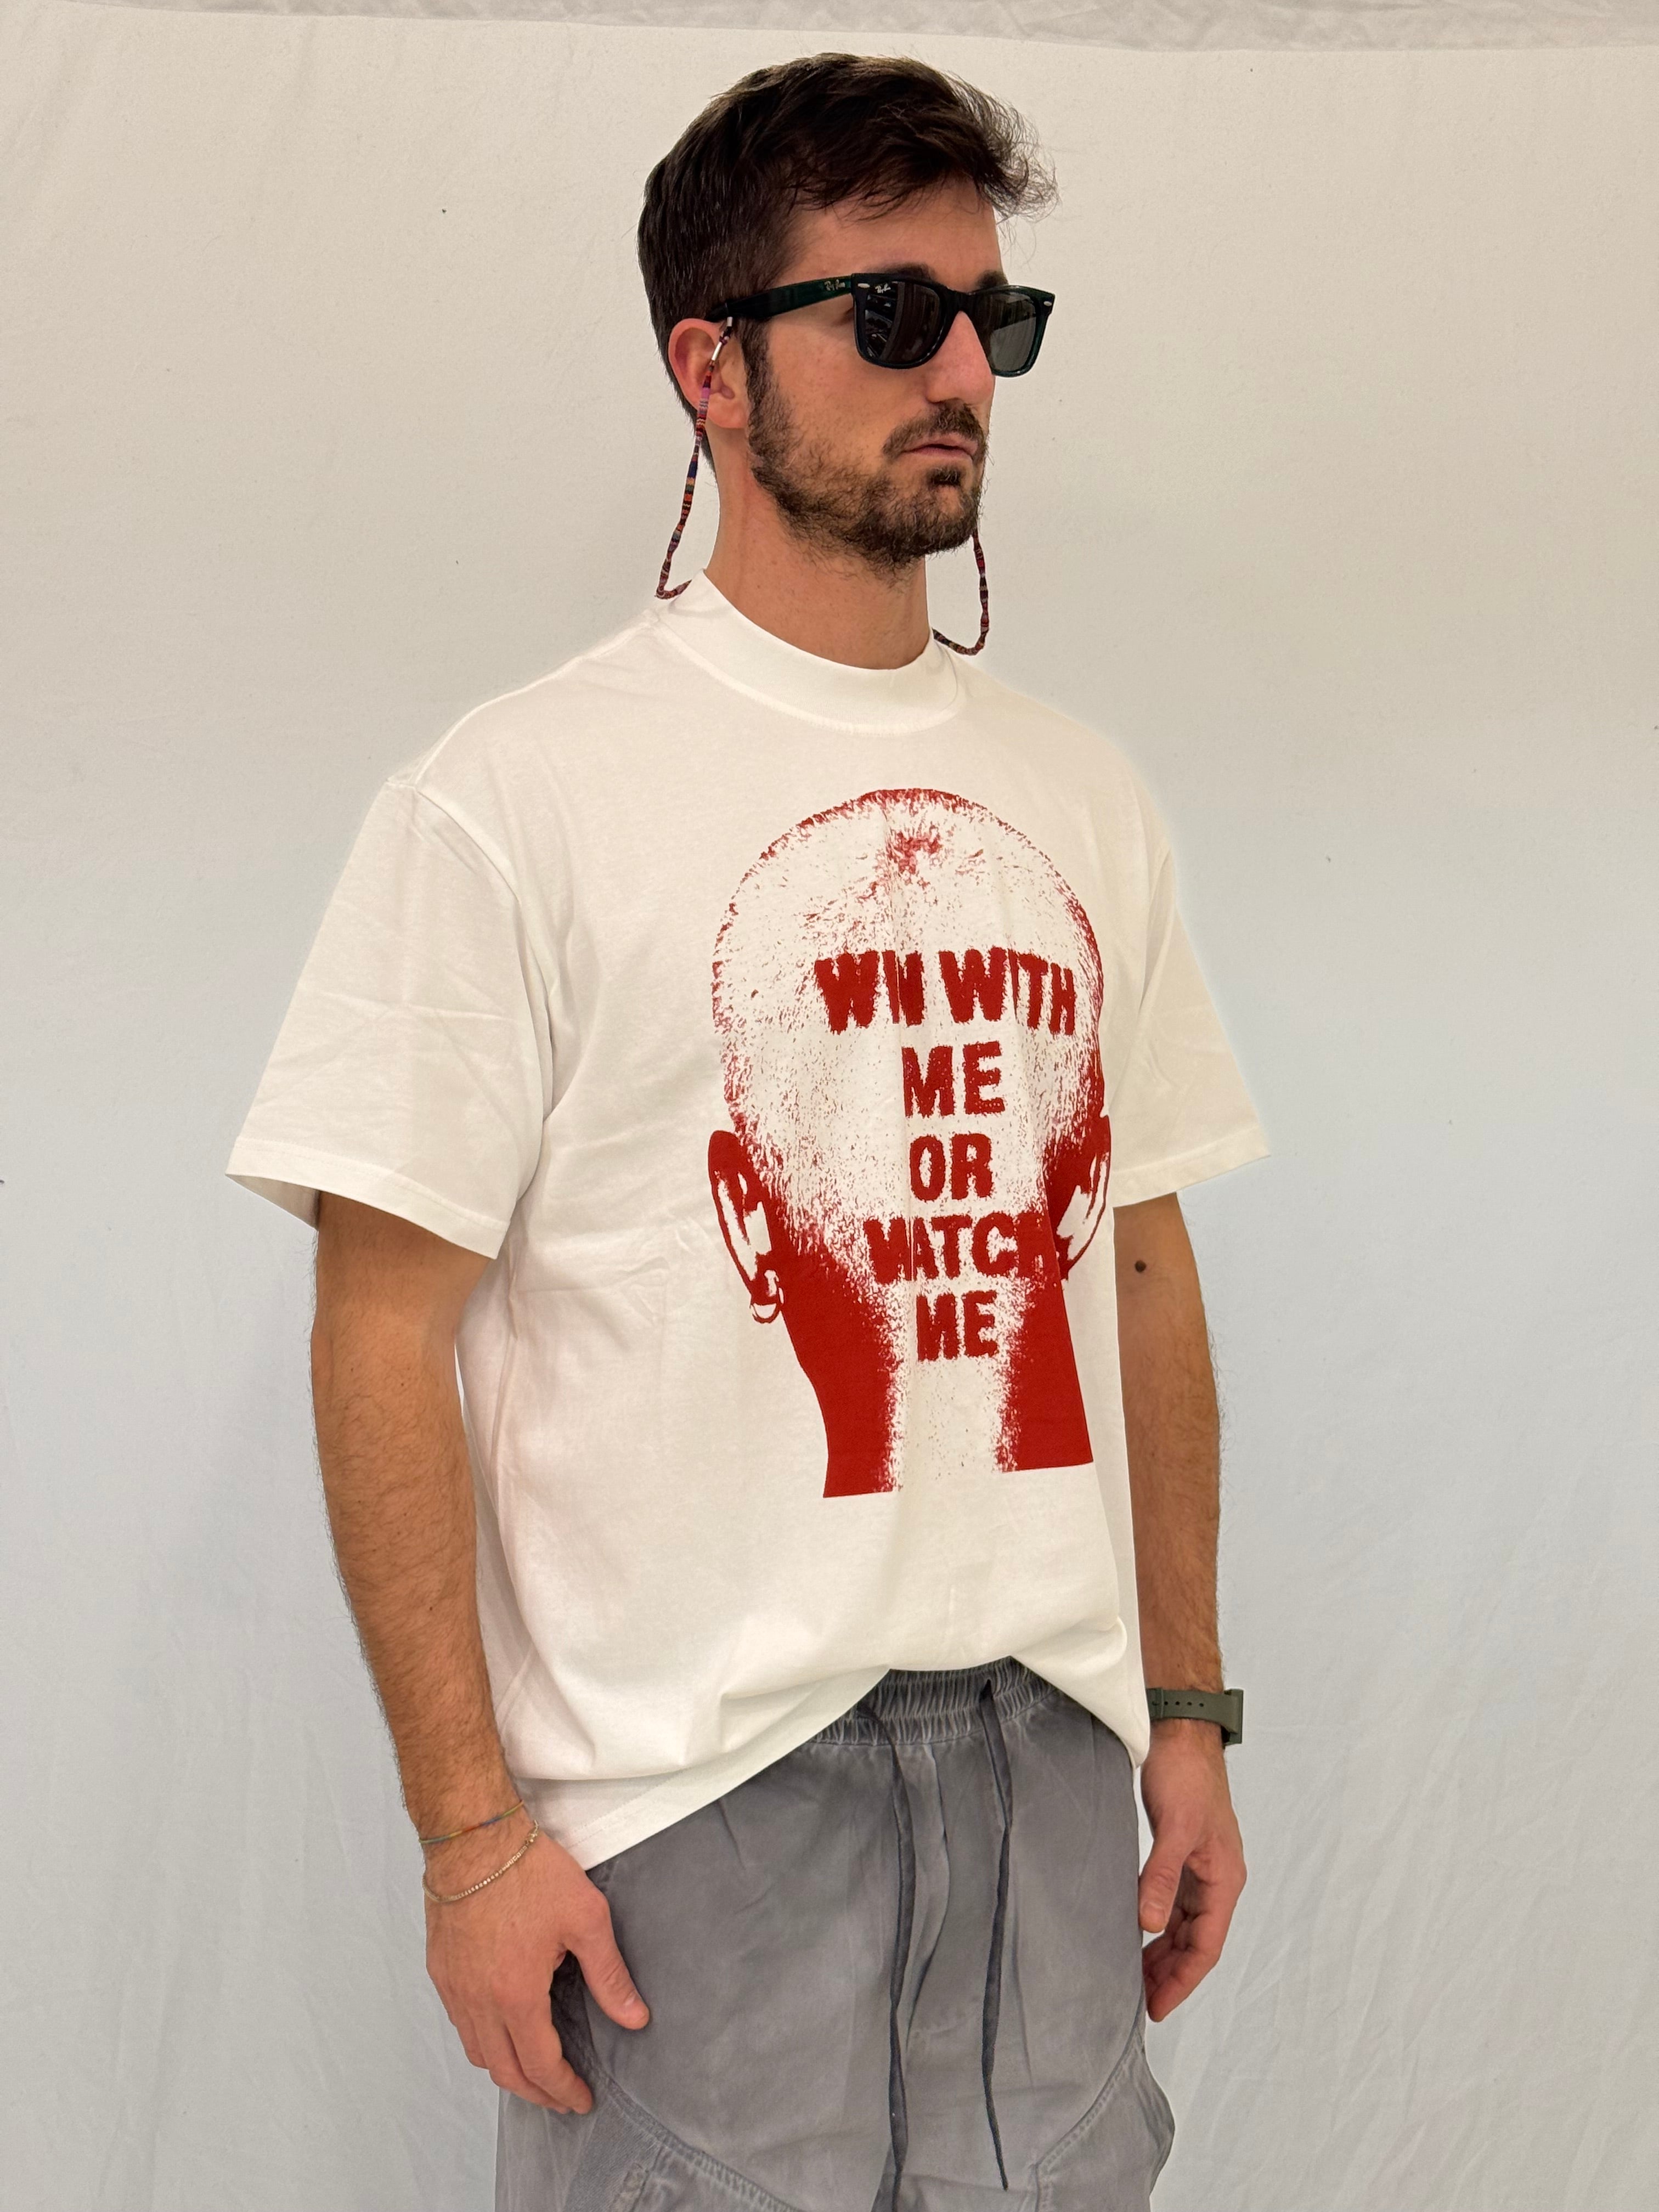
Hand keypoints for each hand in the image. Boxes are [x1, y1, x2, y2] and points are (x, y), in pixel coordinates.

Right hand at [424, 1813, 649, 2111]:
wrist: (474, 1838)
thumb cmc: (528, 1871)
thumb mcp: (586, 1919)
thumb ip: (609, 1976)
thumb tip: (635, 2017)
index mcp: (516, 1995)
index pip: (540, 2065)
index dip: (562, 2090)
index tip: (581, 2099)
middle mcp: (478, 2001)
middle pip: (504, 2070)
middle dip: (536, 2093)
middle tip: (561, 2097)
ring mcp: (454, 1987)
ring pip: (477, 2052)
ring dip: (507, 2070)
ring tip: (534, 2071)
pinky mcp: (441, 1970)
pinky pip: (460, 2024)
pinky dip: (482, 2041)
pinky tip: (502, 2030)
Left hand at [1136, 1721, 1245, 2021]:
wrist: (1182, 1732)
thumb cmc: (1187, 1775)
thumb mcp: (1175, 1827)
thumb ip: (1160, 1876)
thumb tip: (1147, 1923)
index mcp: (1224, 1879)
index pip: (1207, 1946)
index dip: (1183, 1980)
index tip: (1158, 2008)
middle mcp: (1216, 1880)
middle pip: (1195, 1942)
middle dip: (1170, 1974)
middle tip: (1139, 2004)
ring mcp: (1200, 1868)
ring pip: (1182, 1926)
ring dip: (1162, 1953)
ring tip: (1133, 1980)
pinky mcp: (1182, 1855)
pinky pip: (1172, 1904)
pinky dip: (1156, 1924)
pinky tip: (1135, 1935)